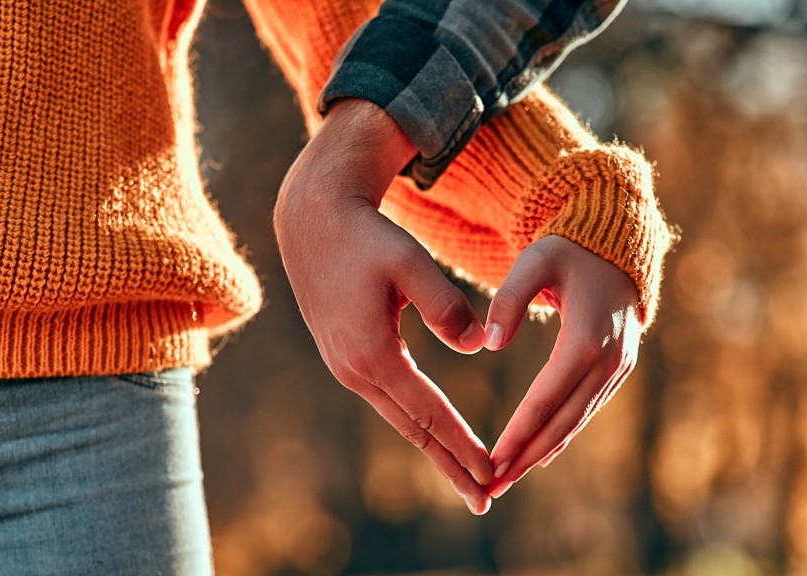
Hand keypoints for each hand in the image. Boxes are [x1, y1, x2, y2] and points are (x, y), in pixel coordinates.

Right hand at [274, 99, 493, 514]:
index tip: (492, 472)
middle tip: (485, 500)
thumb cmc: (366, 237)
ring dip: (435, 450)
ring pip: (400, 419)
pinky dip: (417, 424)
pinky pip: (390, 401)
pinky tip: (435, 435)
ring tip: (467, 478)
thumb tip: (477, 346)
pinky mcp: (347, 358)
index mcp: (372, 353)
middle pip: (412, 431)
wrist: (314, 221)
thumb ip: (446, 305)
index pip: (428, 412)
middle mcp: (354, 370)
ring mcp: (346, 367)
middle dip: (450, 466)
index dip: (462, 444)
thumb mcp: (410, 263)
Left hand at [484, 235, 641, 498]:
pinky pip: (586, 410)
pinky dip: (561, 435)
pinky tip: (539, 457)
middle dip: (526, 457)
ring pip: (576, 421)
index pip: (547, 397)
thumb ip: (508, 298)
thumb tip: (489, 344)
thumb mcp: (535, 260)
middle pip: (563, 421)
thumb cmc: (567, 251)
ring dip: (542, 453)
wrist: (615, 245)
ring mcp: (618, 368)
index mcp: (587, 338)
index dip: (519, 432)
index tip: (492, 460)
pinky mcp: (618, 370)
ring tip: (506, 479)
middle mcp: (609, 360)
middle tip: (491, 487)